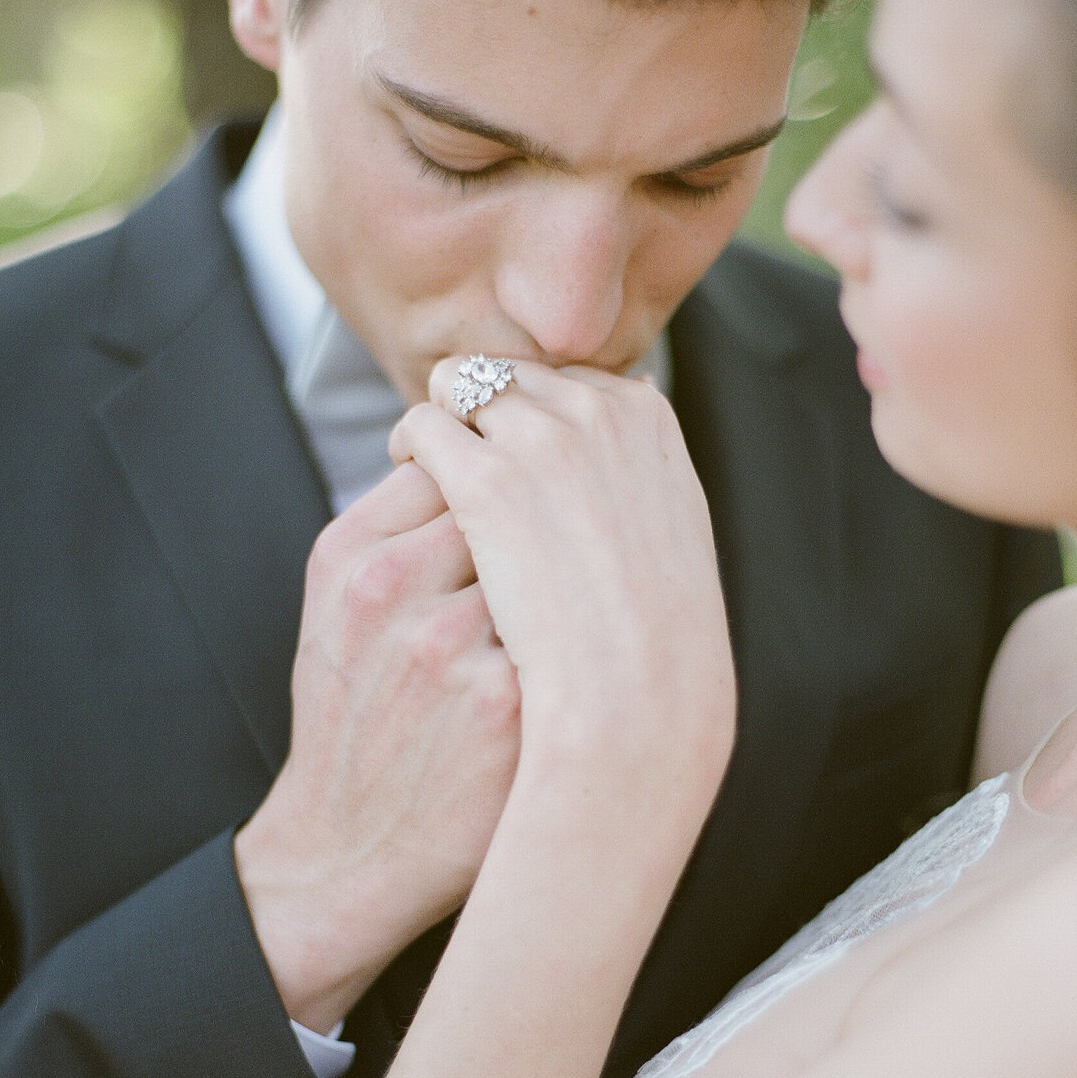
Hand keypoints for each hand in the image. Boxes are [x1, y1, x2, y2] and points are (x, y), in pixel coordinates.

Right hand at [235, 463, 519, 1034]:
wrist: (346, 853)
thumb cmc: (355, 724)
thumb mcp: (337, 614)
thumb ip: (398, 531)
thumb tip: (494, 463)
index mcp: (350, 555)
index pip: (453, 466)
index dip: (495, 499)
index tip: (503, 534)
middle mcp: (392, 588)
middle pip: (509, 507)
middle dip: (533, 540)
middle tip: (539, 582)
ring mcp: (452, 645)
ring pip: (548, 567)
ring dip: (561, 593)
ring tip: (552, 633)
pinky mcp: (507, 703)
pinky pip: (569, 638)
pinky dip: (576, 654)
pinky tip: (568, 681)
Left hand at [390, 360, 735, 839]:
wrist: (632, 705)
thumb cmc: (654, 646)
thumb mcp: (669, 542)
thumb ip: (638, 481)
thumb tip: (618, 432)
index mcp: (648, 420)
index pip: (571, 376)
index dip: (535, 413)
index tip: (516, 451)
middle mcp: (597, 411)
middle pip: (512, 372)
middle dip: (484, 408)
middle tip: (461, 453)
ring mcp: (540, 442)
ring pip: (460, 386)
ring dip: (443, 419)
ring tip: (426, 462)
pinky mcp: (484, 481)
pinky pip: (424, 427)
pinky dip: (411, 445)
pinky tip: (407, 477)